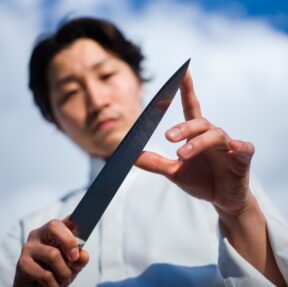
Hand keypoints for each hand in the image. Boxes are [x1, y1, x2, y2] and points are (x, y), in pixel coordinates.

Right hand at [13, 219, 88, 286]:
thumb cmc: (56, 272)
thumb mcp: (72, 264)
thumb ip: (79, 258)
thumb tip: (82, 256)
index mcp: (52, 230)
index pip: (64, 218)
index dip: (74, 222)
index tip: (81, 234)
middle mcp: (38, 234)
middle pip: (54, 226)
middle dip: (69, 242)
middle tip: (74, 259)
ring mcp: (28, 247)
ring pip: (53, 255)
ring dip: (64, 273)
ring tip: (64, 281)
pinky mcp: (22, 264)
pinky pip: (45, 274)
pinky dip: (54, 284)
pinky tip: (53, 286)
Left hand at [137, 70, 254, 215]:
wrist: (221, 199)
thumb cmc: (200, 180)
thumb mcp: (174, 172)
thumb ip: (155, 163)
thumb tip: (131, 156)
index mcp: (196, 136)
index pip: (191, 107)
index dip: (187, 89)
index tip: (183, 71)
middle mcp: (212, 135)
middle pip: (198, 122)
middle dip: (183, 128)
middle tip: (167, 137)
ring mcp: (228, 145)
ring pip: (214, 135)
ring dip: (198, 143)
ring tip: (181, 155)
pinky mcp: (242, 157)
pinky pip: (243, 148)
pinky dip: (239, 146)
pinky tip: (233, 146)